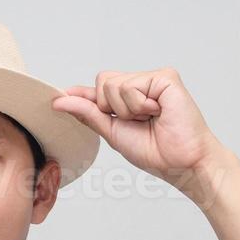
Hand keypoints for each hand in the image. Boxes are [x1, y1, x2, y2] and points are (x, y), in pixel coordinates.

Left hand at [52, 68, 225, 189]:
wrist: (180, 163)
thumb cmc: (155, 152)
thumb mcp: (112, 132)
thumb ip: (88, 113)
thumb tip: (60, 101)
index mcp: (130, 98)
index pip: (98, 89)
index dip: (81, 95)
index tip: (58, 99)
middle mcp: (142, 83)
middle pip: (102, 82)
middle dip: (110, 108)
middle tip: (137, 122)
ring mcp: (153, 78)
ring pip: (113, 84)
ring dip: (126, 110)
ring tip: (150, 118)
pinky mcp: (165, 77)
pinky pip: (130, 85)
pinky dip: (138, 105)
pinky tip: (157, 112)